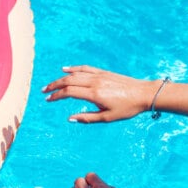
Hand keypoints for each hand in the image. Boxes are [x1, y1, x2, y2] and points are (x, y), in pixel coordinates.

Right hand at [42, 65, 156, 122]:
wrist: (143, 94)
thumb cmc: (127, 108)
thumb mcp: (107, 117)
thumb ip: (87, 118)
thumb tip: (70, 119)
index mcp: (94, 94)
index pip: (69, 92)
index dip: (57, 96)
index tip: (48, 100)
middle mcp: (95, 82)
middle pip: (69, 81)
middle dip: (54, 86)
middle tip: (44, 91)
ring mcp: (99, 75)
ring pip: (75, 74)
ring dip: (61, 78)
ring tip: (51, 84)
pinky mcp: (103, 72)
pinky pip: (85, 68)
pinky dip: (74, 68)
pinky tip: (65, 69)